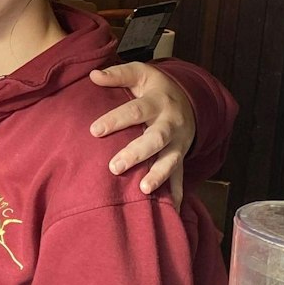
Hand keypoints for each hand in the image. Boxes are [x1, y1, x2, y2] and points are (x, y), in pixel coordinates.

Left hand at [88, 62, 192, 204]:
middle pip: (155, 139)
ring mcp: (178, 142)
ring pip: (171, 160)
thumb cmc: (155, 88)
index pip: (135, 111)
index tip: (94, 130)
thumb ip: (118, 75)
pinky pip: (180, 176)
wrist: (190, 99)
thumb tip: (94, 75)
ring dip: (159, 175)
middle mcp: (170, 124)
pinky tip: (173, 210)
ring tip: (144, 189)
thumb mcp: (140, 74)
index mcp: (157, 102)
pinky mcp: (181, 156)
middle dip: (136, 154)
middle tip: (114, 167)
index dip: (115, 120)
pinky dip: (177, 193)